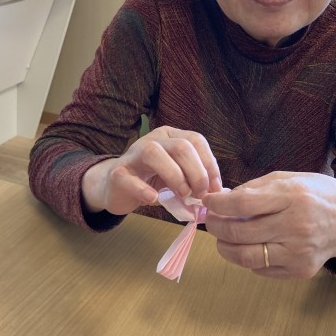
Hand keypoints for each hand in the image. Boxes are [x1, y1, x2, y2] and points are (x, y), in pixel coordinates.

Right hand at [82, 126, 221, 215]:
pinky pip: (130, 178)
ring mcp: (133, 154)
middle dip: (197, 173)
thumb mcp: (177, 177)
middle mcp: (153, 139)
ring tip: (182, 195)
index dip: (210, 165)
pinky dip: (144, 190)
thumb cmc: (151, 180)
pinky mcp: (118, 173)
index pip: (196, 141)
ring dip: (175, 176)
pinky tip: (154, 199)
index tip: (215, 189)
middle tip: (200, 194)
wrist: (116, 187)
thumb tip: (219, 194)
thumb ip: (195, 181)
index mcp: (171, 136)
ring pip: (154, 153)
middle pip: (180, 146)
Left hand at [202, 171, 335, 278]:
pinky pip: (261, 269)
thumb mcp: (289, 178)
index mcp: (294, 197)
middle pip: (240, 233)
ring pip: (246, 257)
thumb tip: (222, 200)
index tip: (208, 202)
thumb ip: (255, 188)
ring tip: (223, 238)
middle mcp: (297, 226)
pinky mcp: (301, 271)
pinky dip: (248, 258)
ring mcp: (299, 252)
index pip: (243, 204)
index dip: (219, 204)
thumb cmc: (317, 194)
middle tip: (211, 221)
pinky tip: (250, 246)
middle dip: (216, 227)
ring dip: (226, 248)